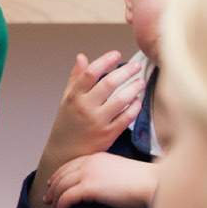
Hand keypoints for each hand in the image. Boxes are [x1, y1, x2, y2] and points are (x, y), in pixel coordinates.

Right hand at [30, 51, 142, 207]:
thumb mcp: (67, 99)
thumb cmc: (68, 123)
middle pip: (108, 84)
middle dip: (125, 72)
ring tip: (141, 82)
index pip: (90, 73)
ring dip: (134, 89)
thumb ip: (75, 78)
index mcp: (74, 97)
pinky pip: (127, 117)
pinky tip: (138, 101)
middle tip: (136, 66)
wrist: (65, 153)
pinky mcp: (108, 134)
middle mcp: (84, 108)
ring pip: (121, 100)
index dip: (104, 61)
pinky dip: (135, 108)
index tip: (116, 54)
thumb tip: (81, 56)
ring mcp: (97, 121)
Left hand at [46, 151, 156, 207]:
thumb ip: (103, 174)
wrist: (153, 183)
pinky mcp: (89, 187)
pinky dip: (61, 205)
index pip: (70, 165)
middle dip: (52, 188)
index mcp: (96, 157)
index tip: (51, 184)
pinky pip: (67, 197)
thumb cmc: (143, 181)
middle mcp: (89, 163)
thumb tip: (95, 187)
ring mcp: (88, 174)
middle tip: (47, 198)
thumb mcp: (118, 171)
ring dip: (55, 198)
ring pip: (61, 186)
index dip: (58, 175)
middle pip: (62, 175)